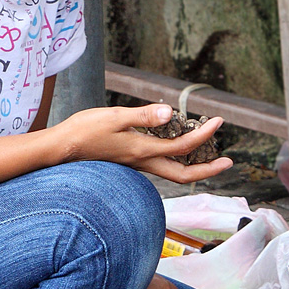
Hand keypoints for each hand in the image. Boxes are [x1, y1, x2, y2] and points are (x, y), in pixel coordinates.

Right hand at [59, 104, 232, 183]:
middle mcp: (142, 163)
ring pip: (172, 172)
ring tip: (210, 155)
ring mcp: (136, 165)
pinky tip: (176, 149)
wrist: (58, 150)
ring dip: (194, 166)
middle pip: (183, 174)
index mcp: (142, 151)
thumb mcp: (114, 117)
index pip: (182, 147)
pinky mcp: (129, 162)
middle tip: (229, 161)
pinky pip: (160, 166)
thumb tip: (171, 113)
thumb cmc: (83, 131)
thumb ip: (143, 116)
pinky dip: (176, 160)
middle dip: (208, 169)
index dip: (204, 136)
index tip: (219, 122)